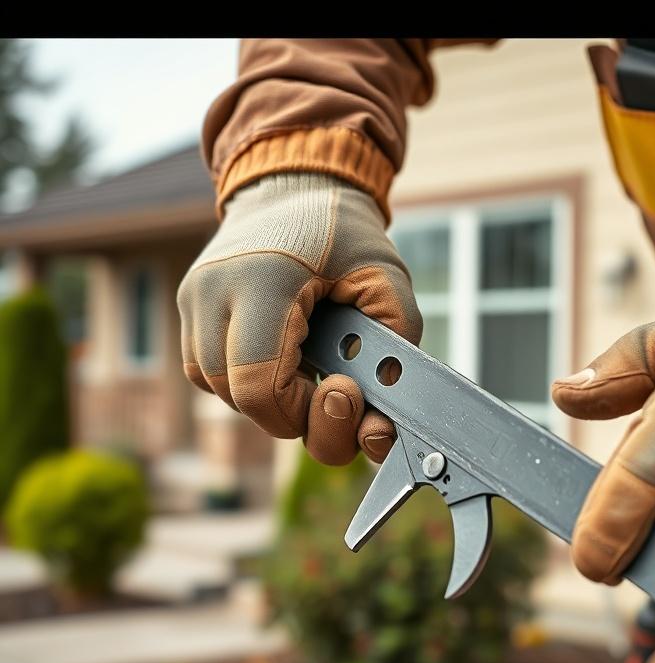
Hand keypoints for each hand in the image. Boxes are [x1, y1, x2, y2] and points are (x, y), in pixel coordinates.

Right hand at [177, 172, 421, 464]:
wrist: (293, 187)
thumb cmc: (343, 234)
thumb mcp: (387, 275)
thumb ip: (397, 338)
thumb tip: (382, 407)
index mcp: (262, 281)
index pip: (259, 386)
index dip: (300, 413)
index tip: (339, 394)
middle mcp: (212, 291)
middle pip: (235, 396)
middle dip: (289, 412)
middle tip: (331, 390)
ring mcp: (192, 299)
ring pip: (216, 389)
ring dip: (266, 397)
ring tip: (307, 367)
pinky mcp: (187, 307)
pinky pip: (206, 370)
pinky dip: (244, 378)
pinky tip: (282, 356)